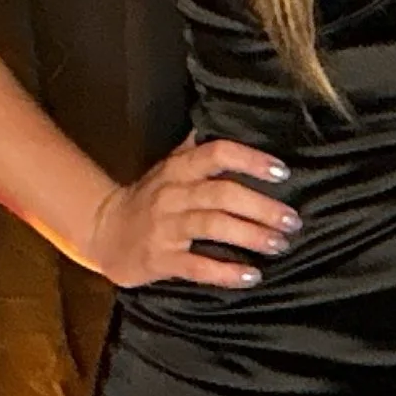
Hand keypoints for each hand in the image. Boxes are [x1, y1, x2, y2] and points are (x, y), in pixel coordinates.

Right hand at [85, 135, 297, 288]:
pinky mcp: (159, 259)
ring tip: (280, 244)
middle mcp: (172, 194)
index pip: (217, 153)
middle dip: (261, 206)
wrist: (103, 231)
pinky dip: (225, 272)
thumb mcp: (170, 167)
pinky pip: (196, 266)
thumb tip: (234, 120)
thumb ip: (200, 149)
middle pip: (222, 194)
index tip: (282, 172)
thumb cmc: (150, 197)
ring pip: (213, 226)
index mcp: (178, 169)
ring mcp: (165, 227)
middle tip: (293, 219)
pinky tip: (252, 275)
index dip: (251, 160)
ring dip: (251, 235)